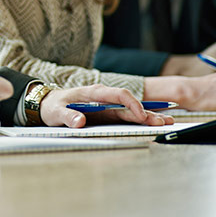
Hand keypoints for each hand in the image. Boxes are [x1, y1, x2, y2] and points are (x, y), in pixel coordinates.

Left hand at [38, 84, 173, 127]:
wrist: (49, 104)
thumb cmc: (53, 106)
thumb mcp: (56, 112)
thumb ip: (67, 116)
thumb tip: (79, 122)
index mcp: (94, 92)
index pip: (118, 94)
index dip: (131, 104)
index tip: (140, 115)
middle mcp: (104, 97)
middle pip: (129, 103)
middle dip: (146, 112)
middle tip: (162, 122)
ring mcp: (107, 106)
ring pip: (131, 110)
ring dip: (147, 116)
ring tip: (166, 122)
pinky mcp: (108, 114)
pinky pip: (126, 117)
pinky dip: (140, 120)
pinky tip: (154, 123)